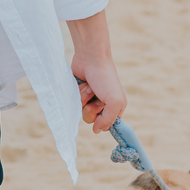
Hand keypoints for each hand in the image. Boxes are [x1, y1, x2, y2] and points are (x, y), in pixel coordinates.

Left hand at [67, 11, 126, 133]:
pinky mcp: (79, 93)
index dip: (103, 120)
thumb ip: (108, 120)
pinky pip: (73, 103)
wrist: (90, 58)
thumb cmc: (105, 78)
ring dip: (84, 99)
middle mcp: (102, 105)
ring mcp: (89, 99)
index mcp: (115, 107)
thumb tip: (97, 131)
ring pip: (81, 112)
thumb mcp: (114, 101)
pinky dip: (78, 94)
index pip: (107, 125)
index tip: (102, 109)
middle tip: (95, 95)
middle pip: (91, 120)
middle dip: (91, 109)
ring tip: (89, 87)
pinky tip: (82, 84)